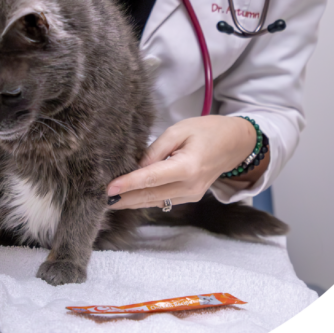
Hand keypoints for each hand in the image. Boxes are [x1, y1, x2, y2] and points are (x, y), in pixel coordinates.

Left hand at [106, 115, 260, 209]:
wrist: (234, 144)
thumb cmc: (207, 131)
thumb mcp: (179, 131)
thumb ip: (156, 150)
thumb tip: (135, 167)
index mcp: (188, 166)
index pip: (151, 178)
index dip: (128, 184)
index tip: (108, 188)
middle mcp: (190, 186)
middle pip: (150, 195)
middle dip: (124, 198)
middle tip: (99, 198)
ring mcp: (191, 195)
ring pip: (154, 202)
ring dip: (131, 202)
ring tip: (108, 200)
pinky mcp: (190, 198)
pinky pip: (162, 201)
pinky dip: (144, 200)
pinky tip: (128, 197)